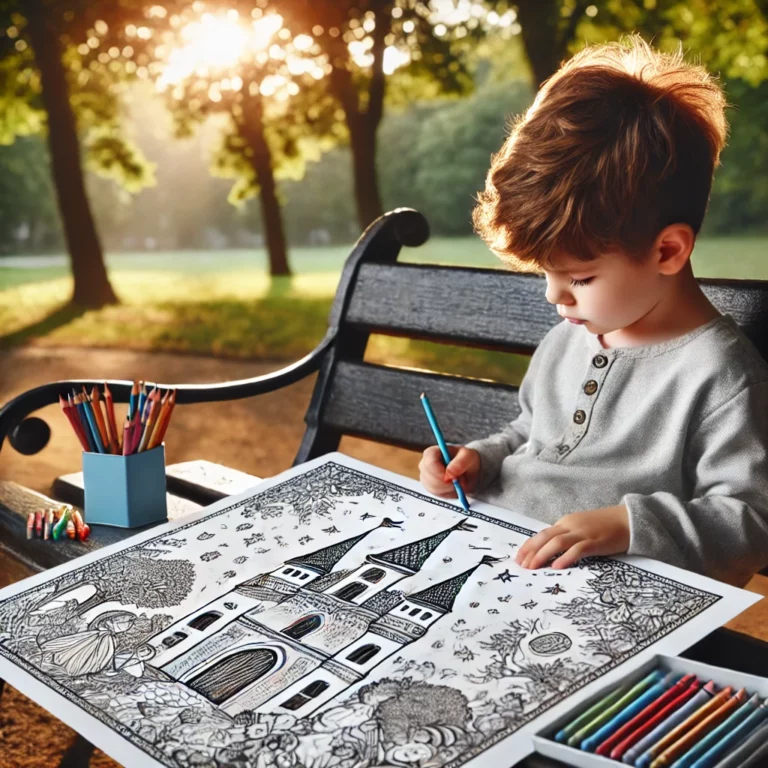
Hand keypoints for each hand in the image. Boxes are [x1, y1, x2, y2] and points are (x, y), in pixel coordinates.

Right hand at [419, 445, 480, 497]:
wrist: (468, 470)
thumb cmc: (466, 459)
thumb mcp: (469, 456)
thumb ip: (460, 463)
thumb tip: (449, 474)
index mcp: (431, 453)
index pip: (429, 463)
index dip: (440, 473)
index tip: (452, 478)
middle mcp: (425, 465)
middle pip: (429, 478)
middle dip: (446, 483)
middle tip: (459, 481)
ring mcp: (426, 477)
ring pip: (433, 488)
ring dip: (448, 488)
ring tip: (458, 482)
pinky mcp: (429, 488)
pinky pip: (437, 494)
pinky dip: (448, 493)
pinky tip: (453, 487)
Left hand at [515, 505, 629, 569]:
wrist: (628, 520)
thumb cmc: (605, 526)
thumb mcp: (581, 528)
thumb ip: (567, 536)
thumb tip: (550, 552)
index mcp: (566, 522)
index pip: (542, 534)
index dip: (529, 546)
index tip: (518, 557)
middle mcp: (571, 526)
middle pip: (546, 537)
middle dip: (531, 551)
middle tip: (521, 565)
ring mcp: (583, 533)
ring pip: (557, 542)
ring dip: (543, 555)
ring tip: (533, 568)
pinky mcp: (595, 542)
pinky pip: (578, 549)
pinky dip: (566, 557)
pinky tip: (557, 567)